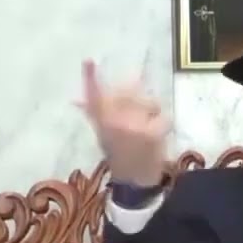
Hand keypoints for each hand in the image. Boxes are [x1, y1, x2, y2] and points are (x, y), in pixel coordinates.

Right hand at [79, 59, 170, 186]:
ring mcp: (133, 127)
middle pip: (131, 92)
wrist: (134, 182)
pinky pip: (166, 117)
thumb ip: (94, 113)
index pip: (93, 96)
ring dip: (154, 113)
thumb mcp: (103, 135)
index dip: (90, 78)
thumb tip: (76, 98)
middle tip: (143, 112)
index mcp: (102, 122)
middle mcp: (114, 122)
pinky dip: (166, 125)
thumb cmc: (120, 157)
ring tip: (149, 128)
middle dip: (141, 97)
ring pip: (152, 103)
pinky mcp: (151, 133)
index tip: (88, 60)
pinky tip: (159, 136)